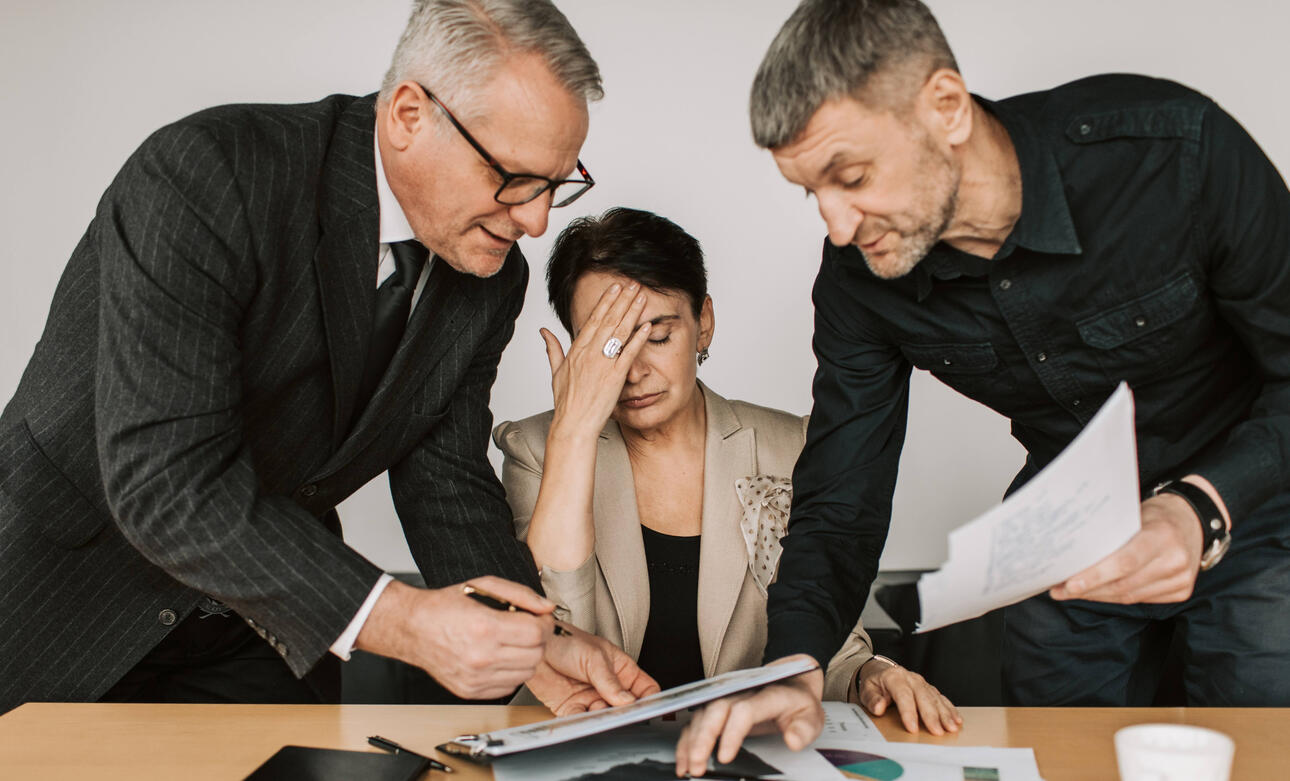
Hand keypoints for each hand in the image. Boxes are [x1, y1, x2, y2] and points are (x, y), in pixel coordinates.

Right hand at [355, 576, 554, 699]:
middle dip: (538, 639)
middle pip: (536, 655)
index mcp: (485, 627)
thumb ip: (521, 594)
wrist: (412, 628)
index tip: (539, 618)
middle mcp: (481, 657)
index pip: (537, 633)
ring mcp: (475, 678)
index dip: (544, 623)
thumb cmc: (444, 606)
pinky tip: (500, 657)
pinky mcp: (471, 691)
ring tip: (513, 642)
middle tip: (528, 629)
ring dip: (527, 657)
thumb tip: (547, 607)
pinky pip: (509, 687)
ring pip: (526, 674)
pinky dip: (511, 672)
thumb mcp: (483, 586)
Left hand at [527, 622, 659, 714]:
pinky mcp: (572, 707)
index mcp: (620, 669)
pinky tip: (582, 717)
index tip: (647, 708)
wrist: (536, 646)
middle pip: (625, 707)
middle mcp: (608, 686)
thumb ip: (610, 681)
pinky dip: (583, 722)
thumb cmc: (566, 641)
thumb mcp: (594, 657)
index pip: (644, 687)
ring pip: (605, 716)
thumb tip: (627, 701)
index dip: (649, 699)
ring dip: (603, 718)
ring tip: (598, 712)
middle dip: (624, 713)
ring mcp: (591, 697)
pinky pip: (581, 720)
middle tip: (621, 714)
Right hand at [542, 281, 650, 438]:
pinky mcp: (614, 377)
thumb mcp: (556, 372)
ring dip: (632, 312)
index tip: (615, 288)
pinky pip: (628, 354)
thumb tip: (544, 331)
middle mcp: (589, 354)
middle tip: (633, 284)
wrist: (573, 425)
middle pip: (608, 320)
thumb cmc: (566, 403)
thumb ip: (552, 348)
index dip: (605, 302)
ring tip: (641, 296)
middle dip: (622, 300)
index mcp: (576, 350)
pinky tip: (646, 326)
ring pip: (619, 332)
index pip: (593, 320)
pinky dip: (638, 339)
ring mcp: (602, 364)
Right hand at [675, 656, 823, 777]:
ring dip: (691, 741)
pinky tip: (684, 758)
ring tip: (688, 767)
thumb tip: (793, 741)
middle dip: (703, 738)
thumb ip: (804, 729)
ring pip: (702, 714)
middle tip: (698, 764)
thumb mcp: (812, 715)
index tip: (725, 757)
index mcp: (767, 694)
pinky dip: (687, 740)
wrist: (791, 681)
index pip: (744, 710)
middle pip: (716, 710)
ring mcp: (727, 697)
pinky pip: (697, 720)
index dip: (732, 733)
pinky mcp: (718, 705)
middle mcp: (742, 692)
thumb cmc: (797, 701)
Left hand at [855, 659, 960, 734]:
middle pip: (924, 697)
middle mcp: (911, 679)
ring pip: (935, 698)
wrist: (881, 672)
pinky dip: (950, 709)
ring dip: (945, 714)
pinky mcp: (929, 689)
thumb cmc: (875, 684)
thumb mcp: (867, 690)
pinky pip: (942, 699)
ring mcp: (922, 683)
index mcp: (894, 677)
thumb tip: (879, 707)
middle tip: (938, 732)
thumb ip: (872, 699)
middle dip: (932, 716)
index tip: (912, 728)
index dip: (908, 712)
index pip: (903, 695)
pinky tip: (956, 719)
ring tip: (951, 727)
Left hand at [1051, 492, 1203, 603]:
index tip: (1069, 584)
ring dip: (1097, 596)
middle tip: (1060, 590)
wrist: (1193, 520)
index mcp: (1162, 535)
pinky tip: (1097, 592)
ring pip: (1129, 596)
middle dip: (1088, 589)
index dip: (1095, 576)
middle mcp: (1175, 560)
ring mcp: (1181, 579)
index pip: (1124, 562)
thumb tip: (1072, 553)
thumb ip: (1111, 534)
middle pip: (1124, 584)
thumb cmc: (1156, 515)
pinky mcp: (1182, 591)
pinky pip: (1140, 599)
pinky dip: (1116, 597)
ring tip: (1071, 592)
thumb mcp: (1135, 515)